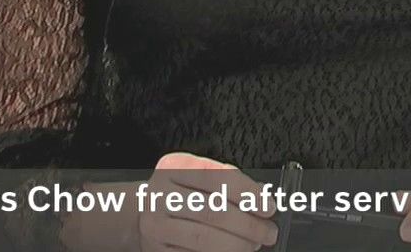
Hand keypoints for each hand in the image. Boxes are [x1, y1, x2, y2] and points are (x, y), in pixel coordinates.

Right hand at [134, 151, 278, 251]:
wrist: (142, 213)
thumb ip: (228, 181)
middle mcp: (160, 195)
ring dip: (237, 245)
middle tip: (268, 232)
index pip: (217, 177)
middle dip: (248, 225)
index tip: (269, 206)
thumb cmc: (178, 192)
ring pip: (204, 239)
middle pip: (213, 211)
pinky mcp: (157, 251)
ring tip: (254, 245)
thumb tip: (262, 197)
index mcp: (173, 167)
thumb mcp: (197, 175)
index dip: (247, 193)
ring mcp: (156, 225)